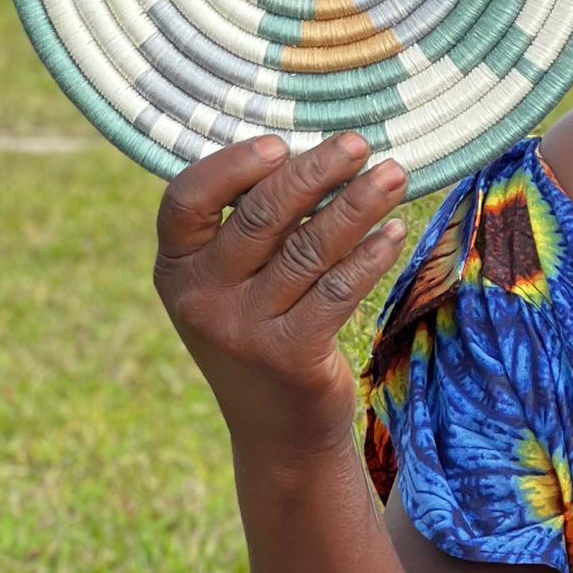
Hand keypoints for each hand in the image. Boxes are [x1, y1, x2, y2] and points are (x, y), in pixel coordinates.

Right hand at [152, 133, 408, 444]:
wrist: (276, 429)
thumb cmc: (259, 329)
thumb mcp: (232, 282)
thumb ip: (249, 226)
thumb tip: (313, 153)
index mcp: (176, 267)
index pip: (185, 201)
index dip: (230, 166)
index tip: (279, 143)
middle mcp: (200, 298)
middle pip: (259, 217)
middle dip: (315, 172)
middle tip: (358, 143)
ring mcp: (242, 330)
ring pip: (307, 249)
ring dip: (357, 206)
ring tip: (395, 175)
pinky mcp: (290, 356)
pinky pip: (337, 291)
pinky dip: (369, 256)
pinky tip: (395, 232)